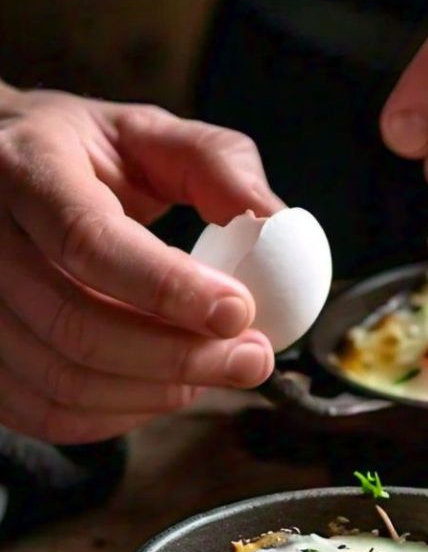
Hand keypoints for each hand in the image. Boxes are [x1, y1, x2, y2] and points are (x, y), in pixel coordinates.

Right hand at [0, 87, 284, 442]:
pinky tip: (164, 390)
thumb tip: (278, 225)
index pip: (88, 241)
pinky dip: (116, 417)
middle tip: (253, 359)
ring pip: (60, 379)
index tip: (241, 313)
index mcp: (24, 166)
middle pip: (75, 324)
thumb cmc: (82, 154)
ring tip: (217, 370)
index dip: (169, 289)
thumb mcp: (151, 135)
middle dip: (181, 357)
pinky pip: (41, 411)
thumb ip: (219, 168)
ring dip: (157, 392)